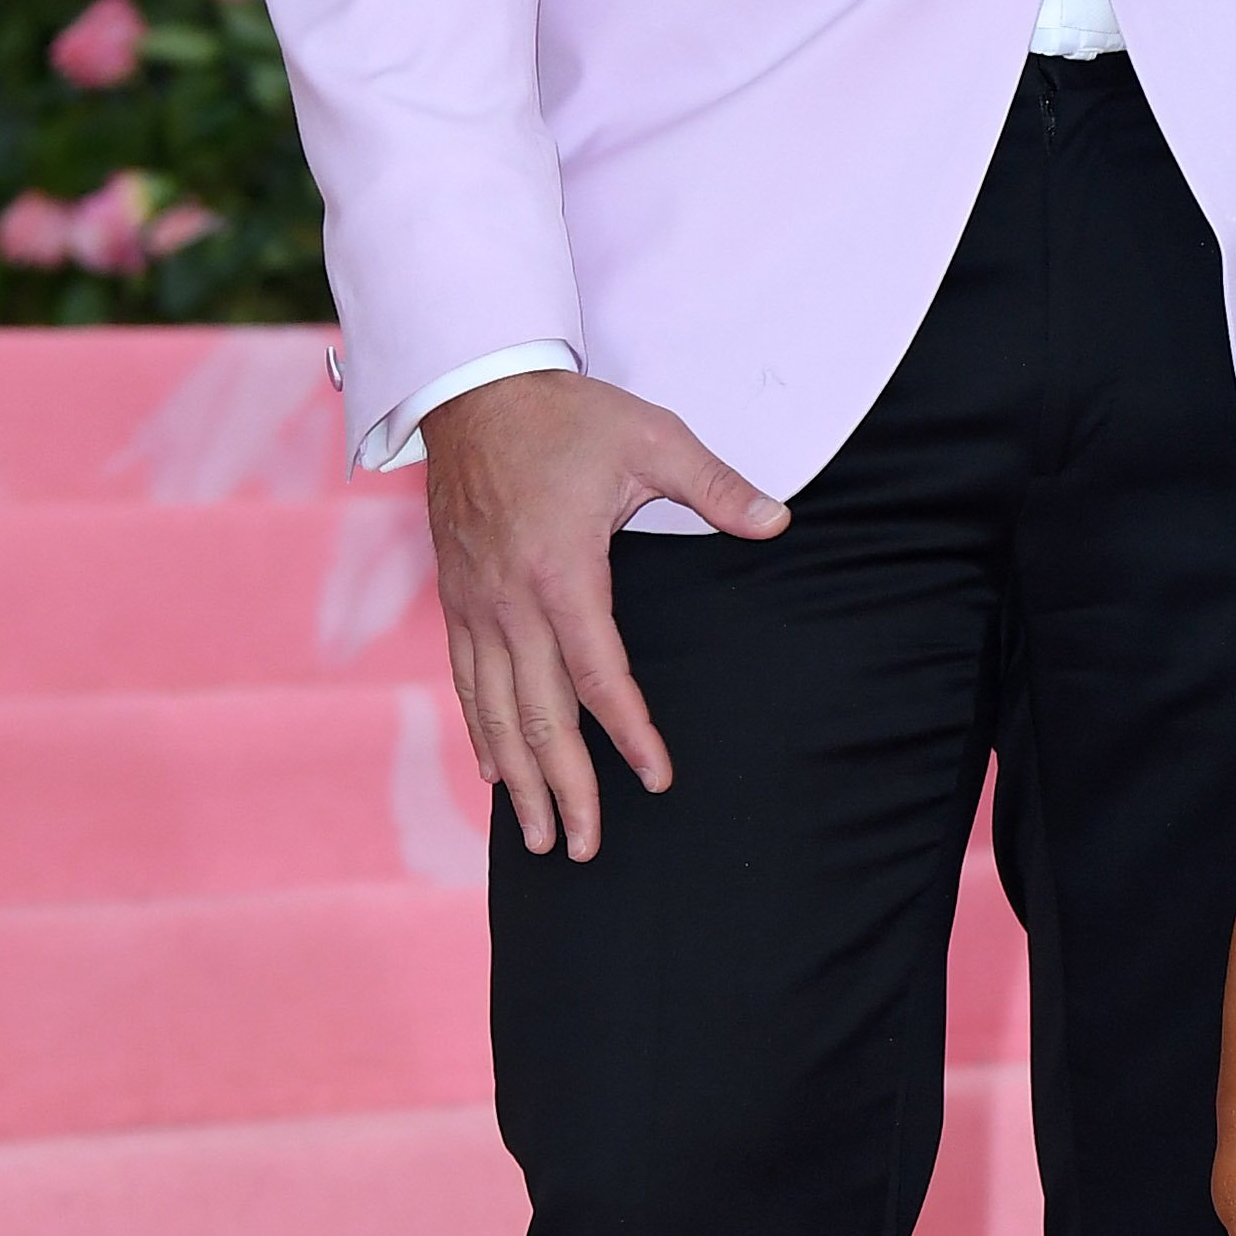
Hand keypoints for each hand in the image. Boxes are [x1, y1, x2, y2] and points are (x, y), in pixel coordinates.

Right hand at [421, 369, 787, 858]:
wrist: (470, 386)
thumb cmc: (566, 415)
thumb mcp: (652, 438)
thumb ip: (717, 487)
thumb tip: (778, 521)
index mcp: (562, 571)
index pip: (600, 674)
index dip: (630, 732)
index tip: (656, 777)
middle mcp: (511, 601)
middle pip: (539, 715)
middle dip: (563, 788)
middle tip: (585, 848)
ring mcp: (476, 604)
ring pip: (495, 711)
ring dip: (518, 778)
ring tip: (540, 838)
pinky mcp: (457, 598)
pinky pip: (467, 682)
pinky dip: (483, 733)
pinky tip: (497, 772)